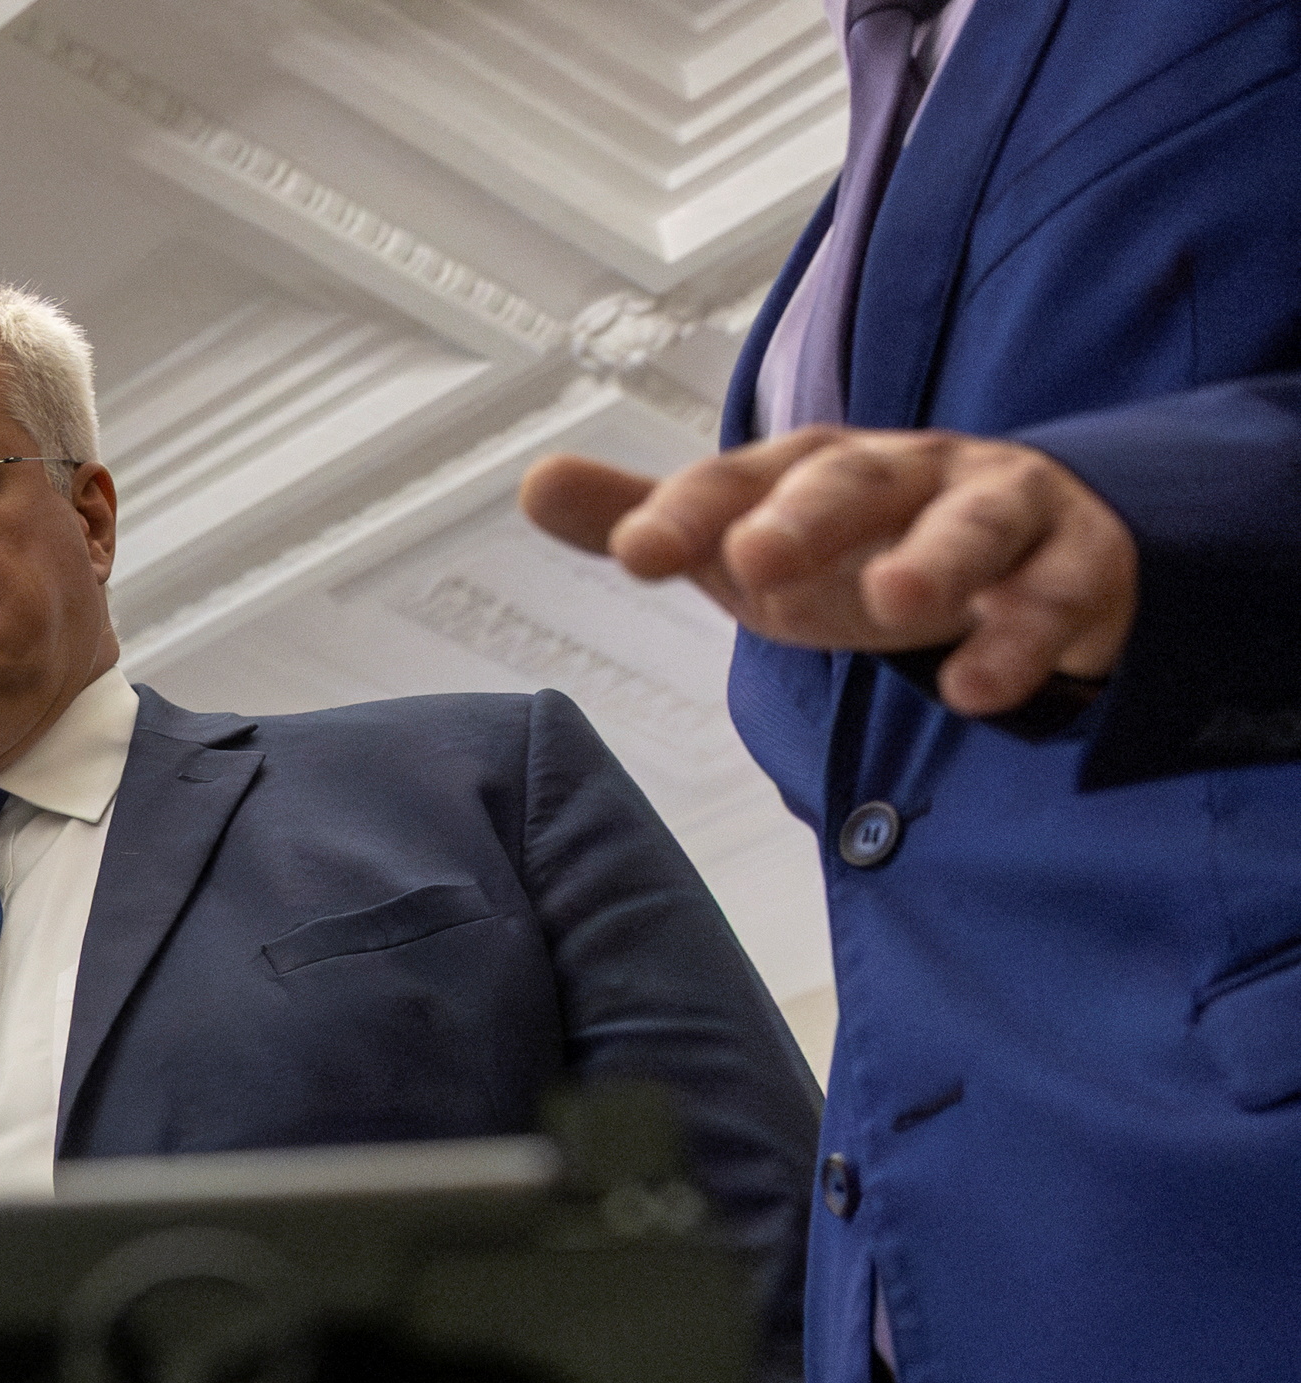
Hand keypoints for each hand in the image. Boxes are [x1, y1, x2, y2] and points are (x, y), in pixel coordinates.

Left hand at [523, 434, 1133, 719]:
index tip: (634, 551)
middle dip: (807, 516)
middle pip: (856, 481)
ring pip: (974, 523)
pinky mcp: (1073, 561)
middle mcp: (907, 472)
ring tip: (895, 608)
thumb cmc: (858, 546)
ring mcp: (997, 510)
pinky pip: (1055, 593)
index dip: (687, 510)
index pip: (741, 480)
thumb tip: (535, 481)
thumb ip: (654, 518)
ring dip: (938, 560)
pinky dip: (1021, 639)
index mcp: (815, 468)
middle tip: (755, 561)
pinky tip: (979, 689)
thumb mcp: (751, 537)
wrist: (1024, 545)